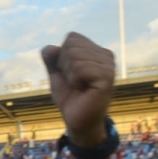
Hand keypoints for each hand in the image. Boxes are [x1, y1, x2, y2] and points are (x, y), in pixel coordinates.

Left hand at [42, 32, 115, 146]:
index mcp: (97, 51)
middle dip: (65, 65)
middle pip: (71, 45)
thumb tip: (49, 48)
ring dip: (70, 75)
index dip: (62, 56)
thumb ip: (52, 58)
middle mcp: (106, 55)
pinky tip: (83, 89)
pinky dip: (75, 80)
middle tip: (75, 82)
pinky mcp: (107, 77)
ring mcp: (109, 66)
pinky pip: (80, 68)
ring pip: (74, 56)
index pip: (71, 37)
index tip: (70, 74)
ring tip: (79, 87)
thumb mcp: (57, 74)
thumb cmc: (70, 97)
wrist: (77, 121)